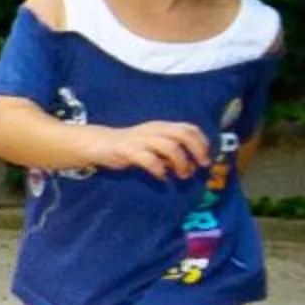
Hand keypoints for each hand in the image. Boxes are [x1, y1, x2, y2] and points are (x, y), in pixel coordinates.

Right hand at [87, 120, 214, 178]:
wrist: (99, 143)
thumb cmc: (130, 146)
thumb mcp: (154, 145)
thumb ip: (171, 153)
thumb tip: (190, 165)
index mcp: (162, 127)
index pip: (189, 129)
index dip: (202, 143)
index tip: (205, 159)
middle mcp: (154, 130)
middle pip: (183, 135)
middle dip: (197, 151)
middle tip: (200, 167)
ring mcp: (141, 139)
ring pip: (170, 146)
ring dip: (181, 163)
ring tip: (182, 175)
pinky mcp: (127, 150)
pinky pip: (148, 159)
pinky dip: (159, 169)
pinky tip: (161, 177)